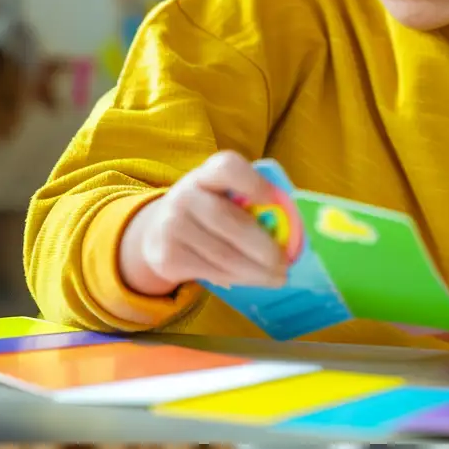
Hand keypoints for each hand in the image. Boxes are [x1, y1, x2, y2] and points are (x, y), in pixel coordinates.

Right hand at [118, 153, 292, 296]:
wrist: (157, 231)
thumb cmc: (207, 211)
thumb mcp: (223, 196)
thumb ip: (251, 204)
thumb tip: (291, 234)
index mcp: (205, 174)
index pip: (228, 169)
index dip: (254, 183)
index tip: (274, 201)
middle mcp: (184, 196)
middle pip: (231, 223)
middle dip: (265, 248)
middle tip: (286, 263)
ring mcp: (172, 228)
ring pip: (225, 256)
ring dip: (257, 272)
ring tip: (276, 277)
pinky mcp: (168, 257)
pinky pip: (213, 272)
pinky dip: (239, 279)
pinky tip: (251, 279)